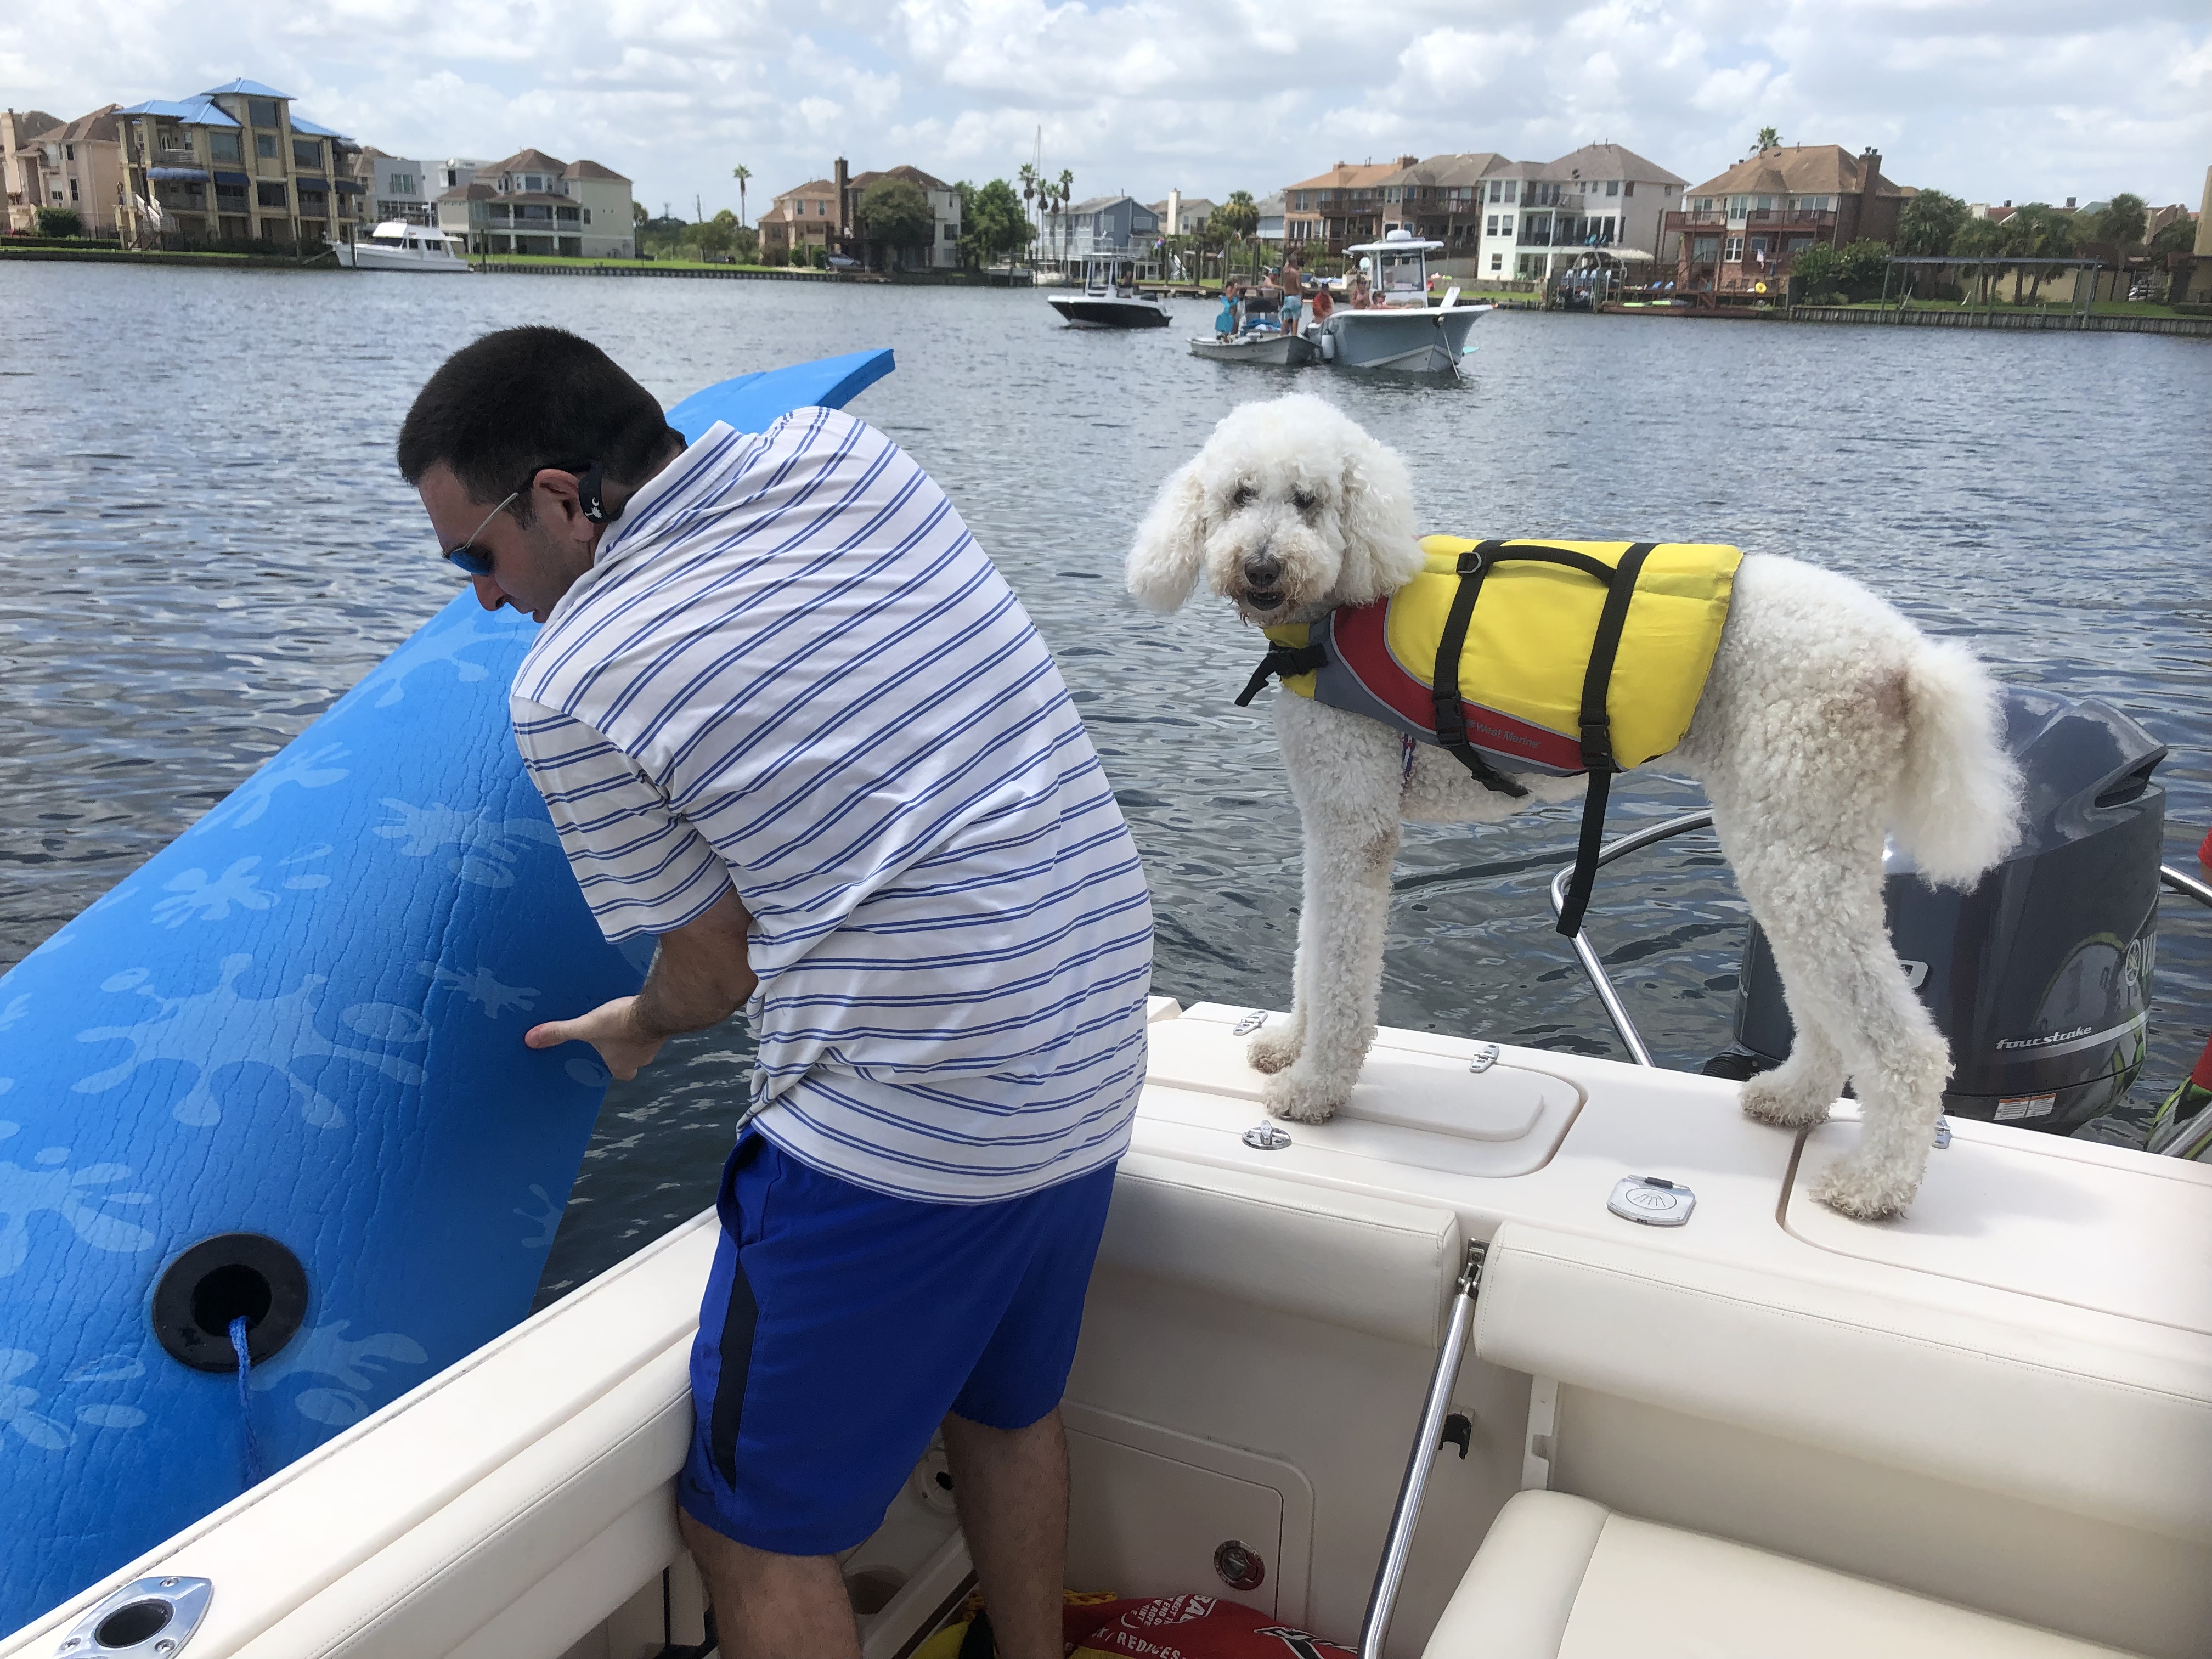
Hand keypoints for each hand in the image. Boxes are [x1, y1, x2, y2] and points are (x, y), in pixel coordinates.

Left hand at [525, 996, 665, 1080]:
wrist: (655, 1008)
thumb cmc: (621, 1023)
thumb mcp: (585, 1027)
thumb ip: (559, 1032)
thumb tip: (531, 1040)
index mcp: (621, 1065)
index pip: (621, 1074)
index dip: (613, 1066)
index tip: (605, 1057)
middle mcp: (640, 1058)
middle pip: (630, 1058)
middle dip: (621, 1048)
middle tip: (610, 1035)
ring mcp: (653, 1043)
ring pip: (641, 1043)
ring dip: (633, 1034)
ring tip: (621, 1019)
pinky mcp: (661, 1026)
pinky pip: (650, 1028)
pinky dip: (643, 1022)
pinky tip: (635, 1010)